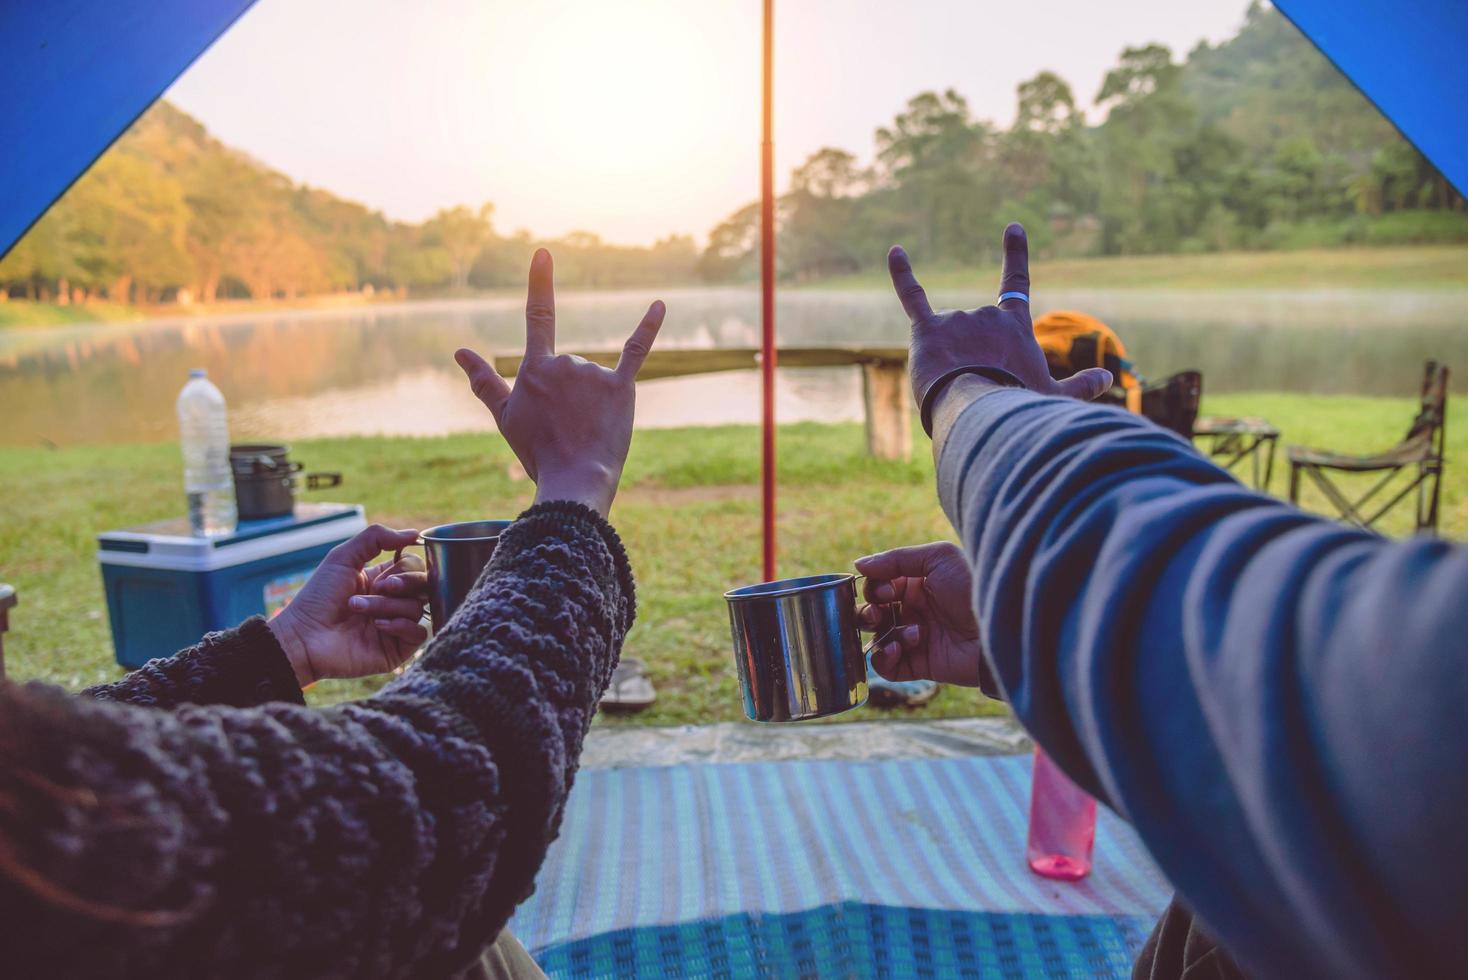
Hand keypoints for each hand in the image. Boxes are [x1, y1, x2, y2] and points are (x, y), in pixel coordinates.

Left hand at [269, 525, 429, 687]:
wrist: (304, 636)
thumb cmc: (319, 598)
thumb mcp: (343, 557)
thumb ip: (376, 538)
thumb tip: (415, 534)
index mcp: (382, 581)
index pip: (414, 566)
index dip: (404, 567)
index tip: (380, 575)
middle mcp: (392, 602)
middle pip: (423, 585)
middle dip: (404, 583)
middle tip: (380, 588)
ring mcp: (396, 626)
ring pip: (417, 607)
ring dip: (387, 605)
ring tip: (358, 609)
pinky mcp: (397, 649)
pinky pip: (420, 632)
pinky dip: (401, 625)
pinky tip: (377, 626)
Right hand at [454, 249, 664, 516]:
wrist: (574, 479)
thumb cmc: (538, 452)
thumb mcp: (505, 417)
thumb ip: (484, 381)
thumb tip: (459, 350)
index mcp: (536, 367)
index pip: (538, 315)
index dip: (541, 283)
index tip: (544, 253)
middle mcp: (566, 362)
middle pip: (569, 368)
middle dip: (568, 396)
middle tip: (564, 431)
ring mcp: (594, 374)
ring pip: (593, 378)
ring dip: (590, 402)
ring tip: (584, 432)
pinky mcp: (621, 387)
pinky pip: (636, 351)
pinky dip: (649, 326)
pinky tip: (659, 305)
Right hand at [854, 542, 984, 686]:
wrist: (1001, 626)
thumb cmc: (973, 585)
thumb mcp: (938, 558)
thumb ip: (896, 559)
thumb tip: (858, 564)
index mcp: (916, 584)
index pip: (878, 586)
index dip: (873, 588)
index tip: (884, 590)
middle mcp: (914, 611)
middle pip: (871, 613)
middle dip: (867, 613)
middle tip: (878, 614)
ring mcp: (916, 639)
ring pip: (876, 639)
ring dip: (881, 634)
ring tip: (909, 633)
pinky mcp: (920, 665)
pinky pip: (887, 667)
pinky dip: (884, 659)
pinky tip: (899, 649)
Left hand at [888, 223, 1111, 405]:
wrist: (984, 411)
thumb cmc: (1021, 406)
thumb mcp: (1055, 397)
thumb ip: (1079, 387)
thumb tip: (1107, 379)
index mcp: (1014, 326)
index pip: (1017, 284)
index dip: (1015, 256)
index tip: (1012, 227)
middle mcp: (987, 315)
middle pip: (973, 333)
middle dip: (970, 362)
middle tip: (978, 393)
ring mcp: (957, 320)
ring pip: (947, 337)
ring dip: (949, 361)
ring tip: (959, 389)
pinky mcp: (929, 330)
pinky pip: (913, 295)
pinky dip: (903, 273)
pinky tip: (896, 251)